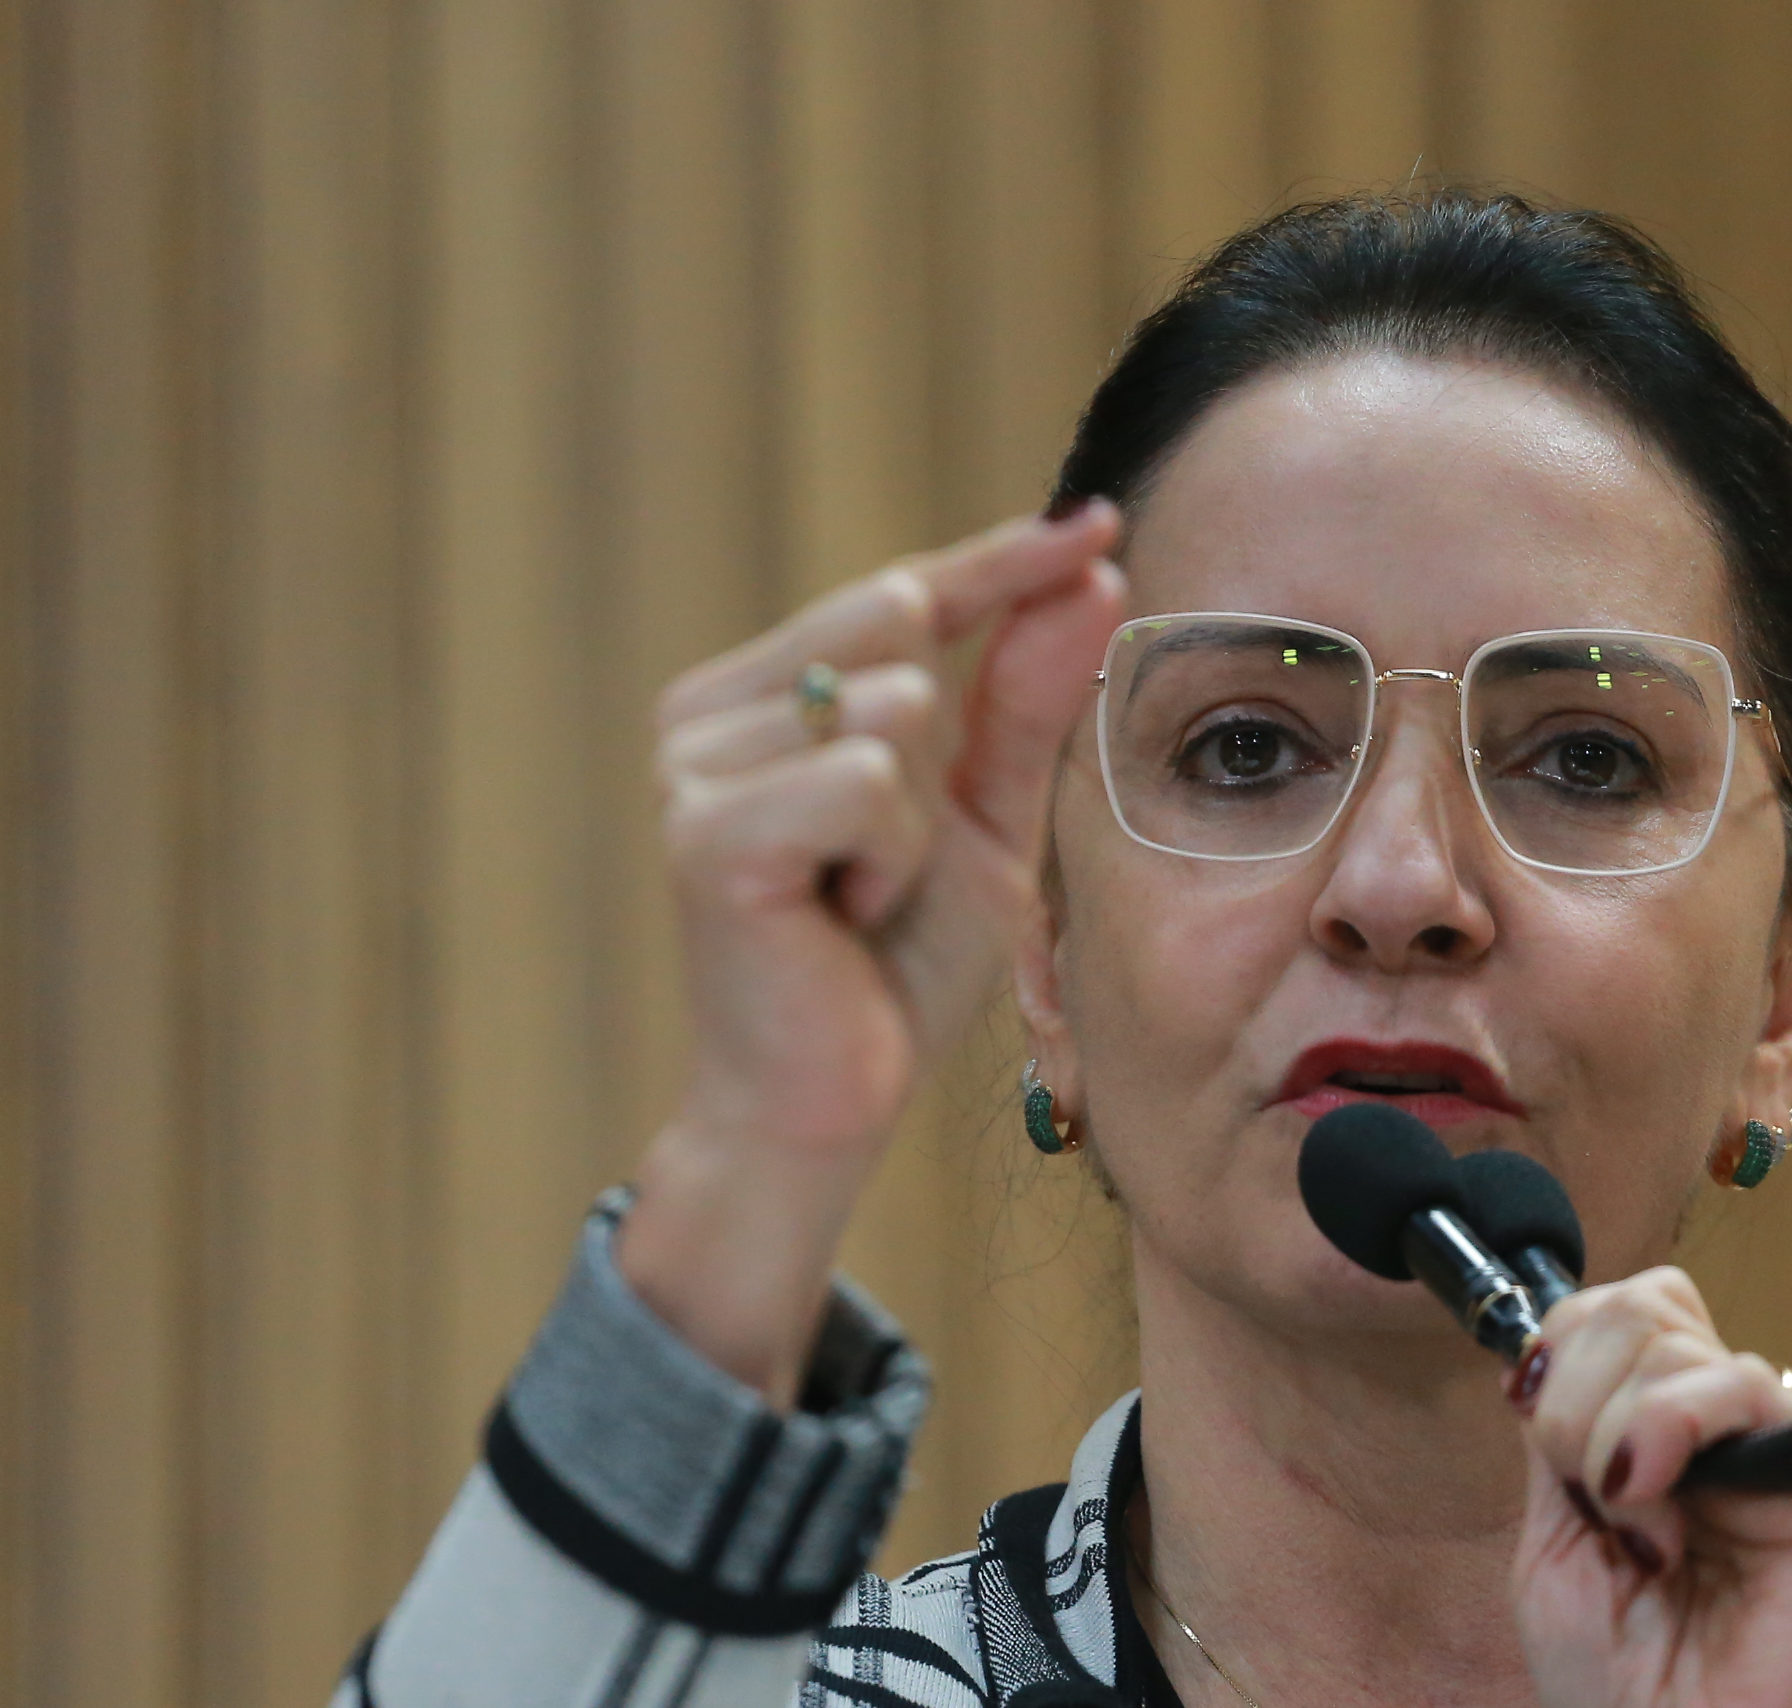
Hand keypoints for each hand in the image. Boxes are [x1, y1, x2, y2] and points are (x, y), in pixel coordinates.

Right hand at [616, 504, 1126, 1397]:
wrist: (824, 1103)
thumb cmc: (890, 968)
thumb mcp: (981, 820)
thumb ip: (1024, 701)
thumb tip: (1090, 572)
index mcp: (762, 695)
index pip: (898, 592)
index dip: (1001, 557)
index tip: (1098, 520)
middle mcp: (708, 712)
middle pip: (892, 623)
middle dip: (943, 739)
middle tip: (898, 863)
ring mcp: (693, 765)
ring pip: (889, 711)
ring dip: (918, 824)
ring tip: (863, 898)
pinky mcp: (705, 831)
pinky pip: (865, 785)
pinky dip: (889, 860)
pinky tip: (841, 918)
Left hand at [1509, 1268, 1791, 1707]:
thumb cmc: (1632, 1700)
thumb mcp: (1551, 1552)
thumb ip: (1557, 1444)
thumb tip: (1554, 1353)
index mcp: (1663, 1439)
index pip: (1608, 1314)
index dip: (1556, 1359)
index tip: (1547, 1449)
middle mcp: (1726, 1430)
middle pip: (1631, 1308)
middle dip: (1571, 1401)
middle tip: (1598, 1508)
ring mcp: (1780, 1447)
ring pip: (1671, 1337)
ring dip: (1609, 1429)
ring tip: (1638, 1532)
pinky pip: (1747, 1386)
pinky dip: (1667, 1424)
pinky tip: (1648, 1500)